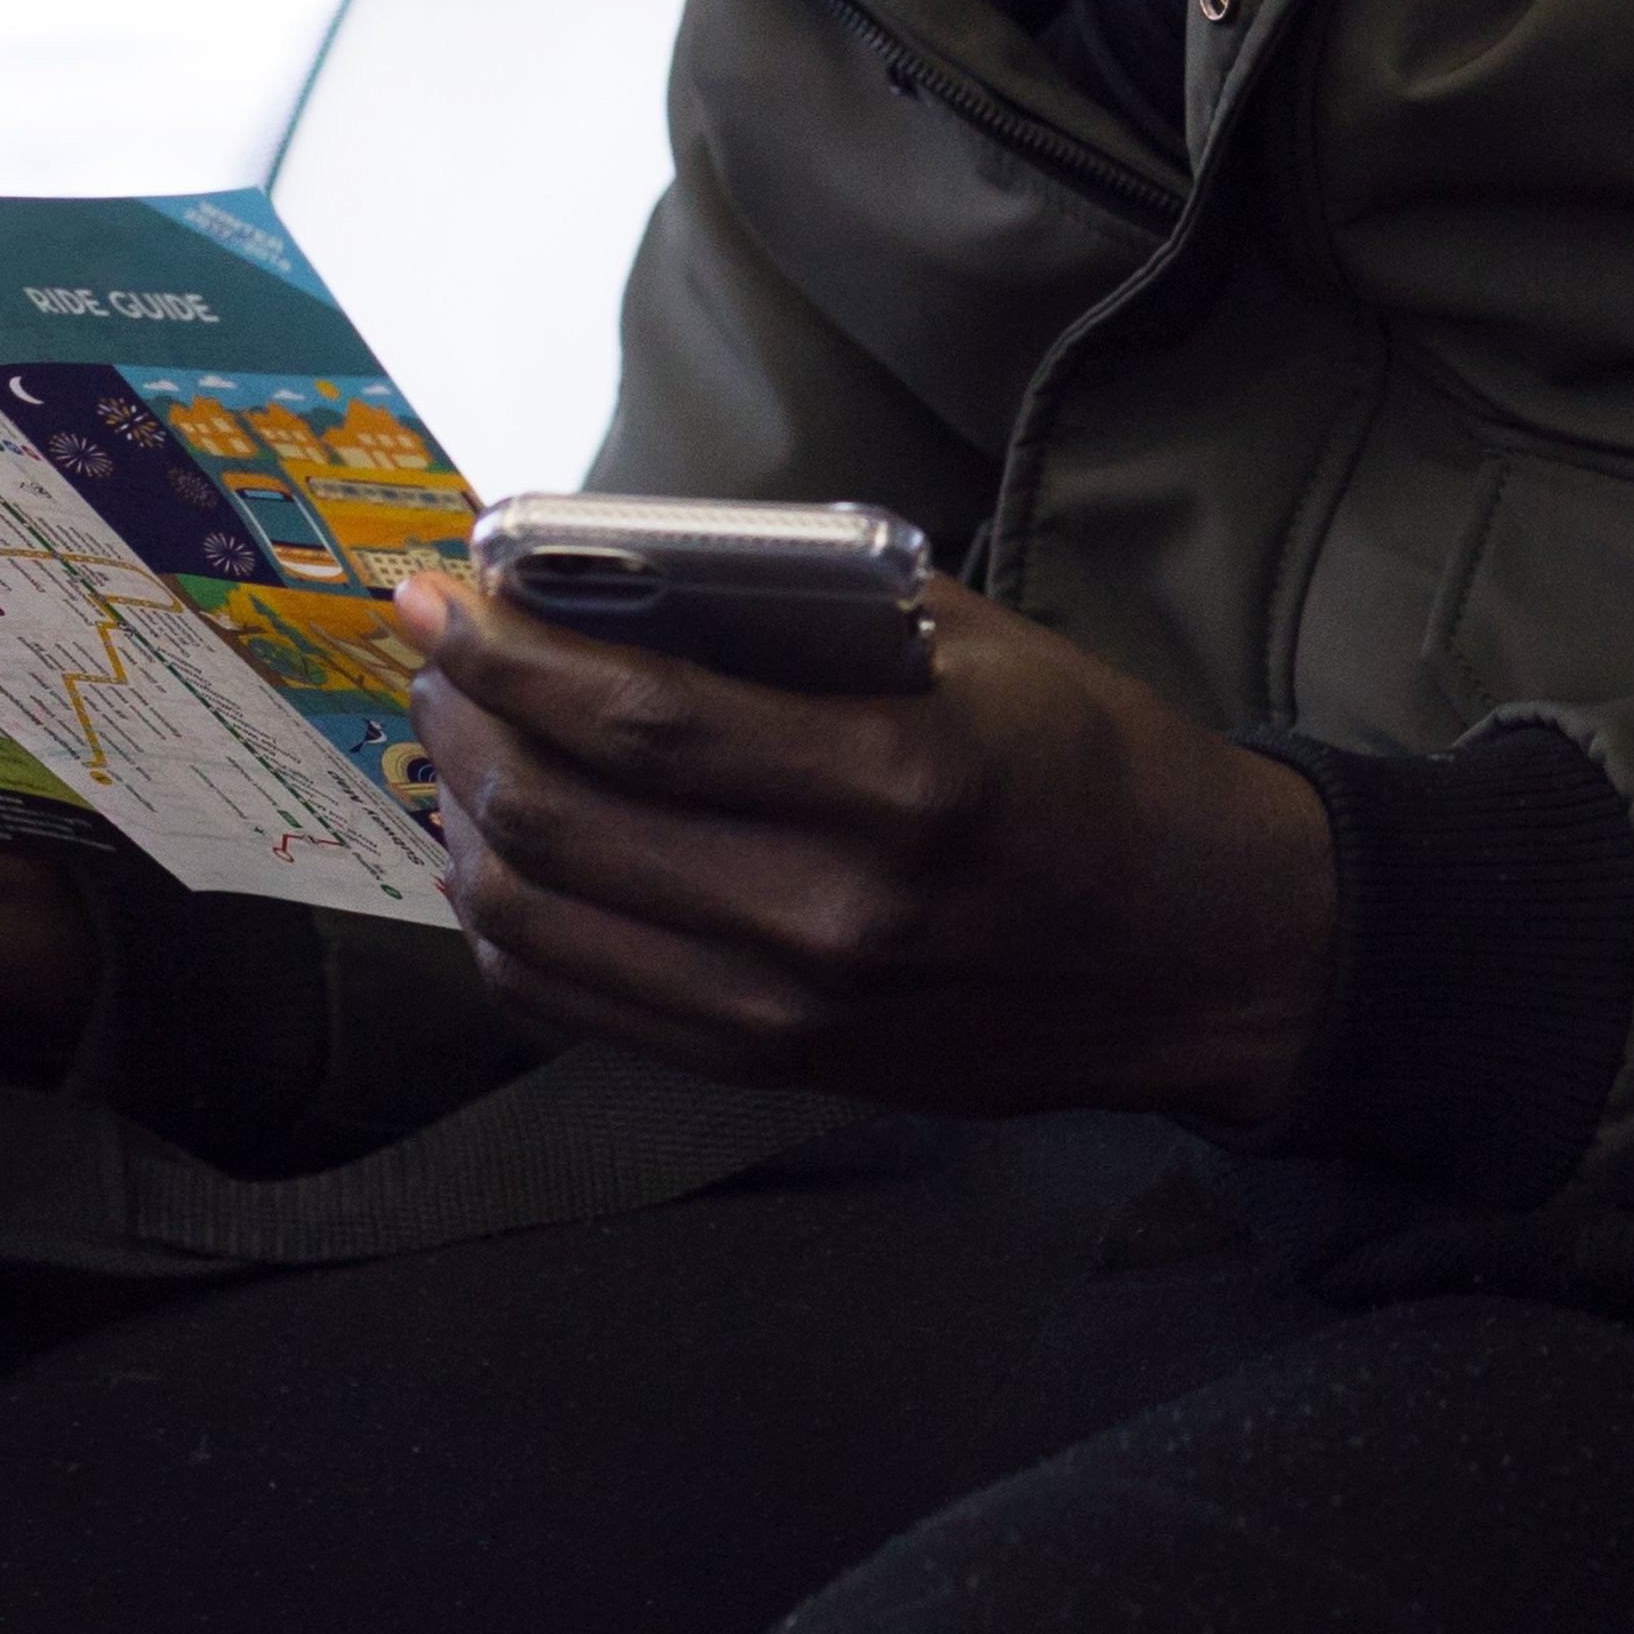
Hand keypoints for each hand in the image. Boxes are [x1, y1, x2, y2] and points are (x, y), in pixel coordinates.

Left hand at [402, 567, 1338, 1125]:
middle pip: (565, 822)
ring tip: (463, 744)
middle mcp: (829, 912)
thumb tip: (640, 563)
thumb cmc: (1105, 771)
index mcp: (900, 782)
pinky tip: (504, 855)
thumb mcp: (993, 651)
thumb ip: (827, 611)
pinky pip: (577, 1003)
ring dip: (468, 822)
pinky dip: (507, 927)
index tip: (432, 596)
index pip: (643, 720)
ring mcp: (791, 1010)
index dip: (510, 654)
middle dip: (465, 724)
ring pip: (543, 923)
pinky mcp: (773, 1070)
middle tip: (439, 660)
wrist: (1200, 954)